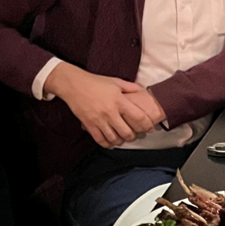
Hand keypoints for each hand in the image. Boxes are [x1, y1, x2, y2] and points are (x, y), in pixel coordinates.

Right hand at [45, 63, 161, 146]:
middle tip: (137, 135)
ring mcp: (99, 120)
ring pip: (114, 138)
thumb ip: (130, 87)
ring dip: (122, 141)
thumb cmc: (96, 82)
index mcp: (119, 100)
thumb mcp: (116, 81)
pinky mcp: (90, 126)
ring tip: (124, 139)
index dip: (146, 124)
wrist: (75, 86)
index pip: (138, 117)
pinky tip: (112, 142)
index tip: (149, 127)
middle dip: (134, 136)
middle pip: (127, 132)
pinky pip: (101, 140)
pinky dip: (108, 144)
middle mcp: (110, 112)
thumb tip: (142, 91)